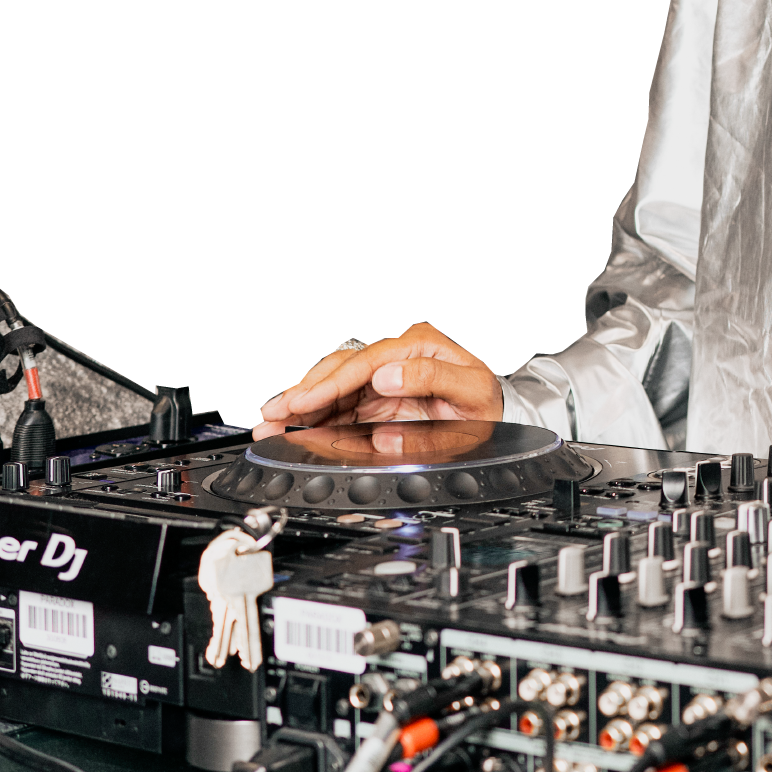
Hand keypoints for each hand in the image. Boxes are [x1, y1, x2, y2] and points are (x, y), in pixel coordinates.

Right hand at [255, 322, 503, 437]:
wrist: (499, 415)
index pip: (365, 361)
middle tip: (273, 415)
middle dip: (304, 393)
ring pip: (334, 386)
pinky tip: (296, 425)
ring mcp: (386, 376)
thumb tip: (387, 377)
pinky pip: (343, 404)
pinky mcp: (380, 397)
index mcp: (419, 346)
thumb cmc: (489, 403)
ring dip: (302, 406)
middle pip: (340, 370)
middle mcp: (398, 357)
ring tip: (272, 423)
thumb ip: (430, 380)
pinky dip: (317, 416)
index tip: (305, 401)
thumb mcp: (471, 390)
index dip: (331, 382)